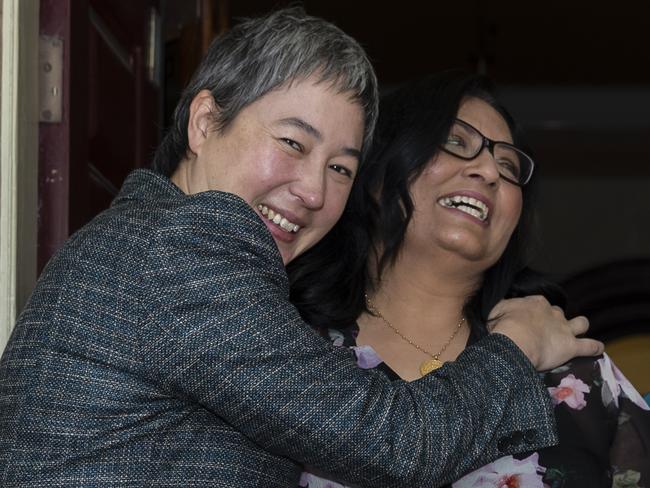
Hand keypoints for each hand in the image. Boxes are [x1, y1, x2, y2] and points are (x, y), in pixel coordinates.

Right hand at [488, 295, 603, 370]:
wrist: (515, 341)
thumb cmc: (502, 326)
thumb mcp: (496, 311)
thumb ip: (502, 309)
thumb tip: (500, 310)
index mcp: (536, 303)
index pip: (541, 304)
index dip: (537, 313)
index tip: (530, 321)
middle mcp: (554, 313)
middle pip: (560, 313)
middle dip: (556, 320)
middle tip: (547, 331)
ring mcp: (564, 329)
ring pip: (581, 323)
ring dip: (580, 327)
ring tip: (578, 333)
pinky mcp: (572, 346)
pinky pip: (591, 345)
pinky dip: (595, 347)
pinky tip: (598, 349)